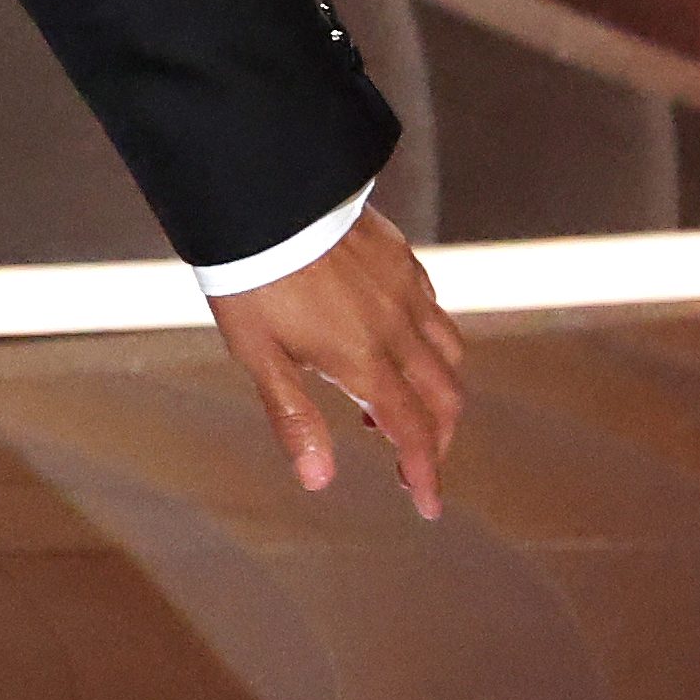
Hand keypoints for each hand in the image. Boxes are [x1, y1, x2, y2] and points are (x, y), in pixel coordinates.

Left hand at [209, 208, 464, 516]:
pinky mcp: (402, 258)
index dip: (425, 473)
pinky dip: (429, 340)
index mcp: (363, 360)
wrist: (261, 195)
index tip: (427, 504)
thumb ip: (294, 416)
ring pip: (449, 353)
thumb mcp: (258, 355)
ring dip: (436, 389)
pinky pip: (434, 308)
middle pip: (444, 398)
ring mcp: (406, 289)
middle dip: (437, 437)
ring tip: (390, 401)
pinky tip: (393, 339)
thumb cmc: (250, 276)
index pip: (412, 432)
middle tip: (411, 458)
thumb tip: (318, 481)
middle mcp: (397, 328)